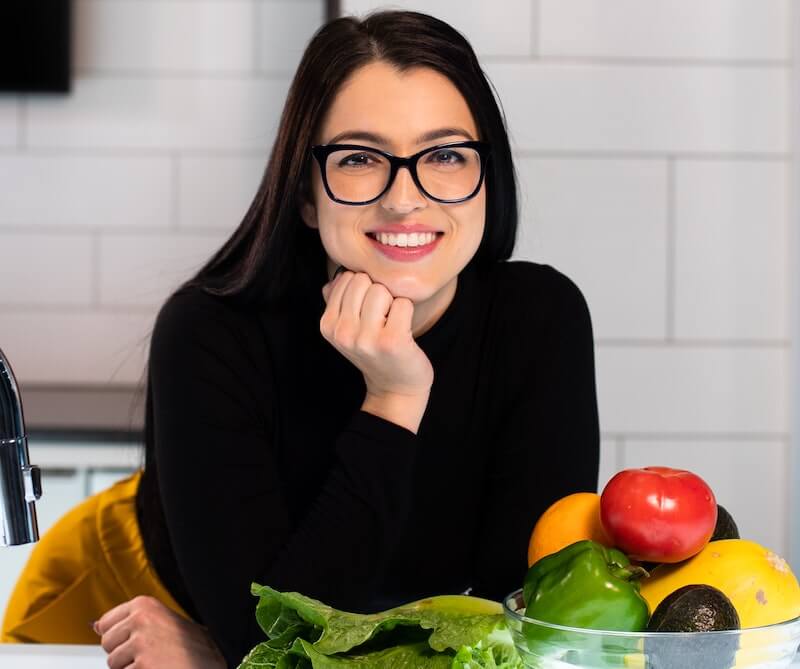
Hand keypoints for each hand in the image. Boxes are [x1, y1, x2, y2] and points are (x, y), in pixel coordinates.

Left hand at [95, 595, 225, 668]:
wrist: (212, 664)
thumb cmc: (192, 647)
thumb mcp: (163, 622)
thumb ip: (131, 620)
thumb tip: (96, 624)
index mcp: (145, 604)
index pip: (105, 622)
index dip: (120, 636)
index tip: (138, 638)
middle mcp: (140, 619)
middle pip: (106, 643)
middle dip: (122, 653)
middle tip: (151, 652)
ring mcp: (140, 643)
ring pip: (113, 663)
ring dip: (131, 667)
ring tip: (156, 662)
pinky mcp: (142, 665)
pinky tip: (157, 668)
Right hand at [321, 269, 433, 398]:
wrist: (395, 388)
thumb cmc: (375, 352)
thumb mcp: (348, 329)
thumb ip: (338, 301)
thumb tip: (334, 278)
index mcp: (327, 325)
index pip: (346, 278)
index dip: (363, 289)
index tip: (367, 312)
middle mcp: (342, 332)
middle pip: (363, 280)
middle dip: (377, 293)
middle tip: (381, 318)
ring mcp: (366, 339)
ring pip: (381, 290)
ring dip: (392, 303)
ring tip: (390, 324)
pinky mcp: (391, 341)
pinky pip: (403, 303)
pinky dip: (408, 312)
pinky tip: (403, 331)